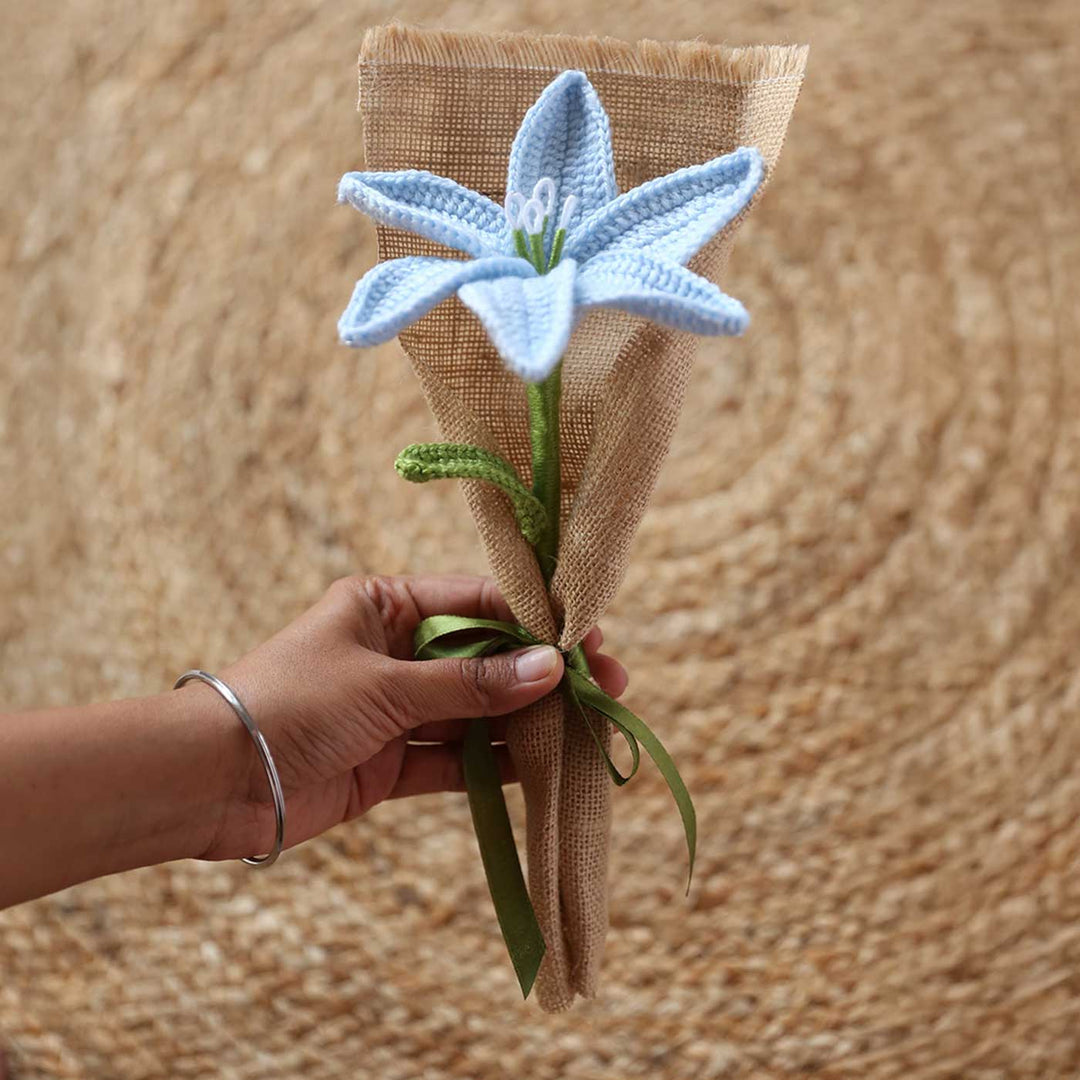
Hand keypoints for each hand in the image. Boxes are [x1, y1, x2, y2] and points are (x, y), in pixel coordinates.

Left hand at [194, 575, 627, 861]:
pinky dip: (495, 764)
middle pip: (485, 658)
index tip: (588, 635)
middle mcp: (394, 652)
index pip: (476, 601)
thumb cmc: (290, 703)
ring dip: (527, 720)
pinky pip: (455, 759)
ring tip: (589, 726)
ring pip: (476, 711)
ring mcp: (395, 710)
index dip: (535, 618)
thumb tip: (551, 667)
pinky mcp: (390, 763)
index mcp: (383, 605)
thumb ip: (470, 684)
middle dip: (542, 672)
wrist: (211, 782)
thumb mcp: (385, 684)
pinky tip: (544, 764)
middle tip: (607, 683)